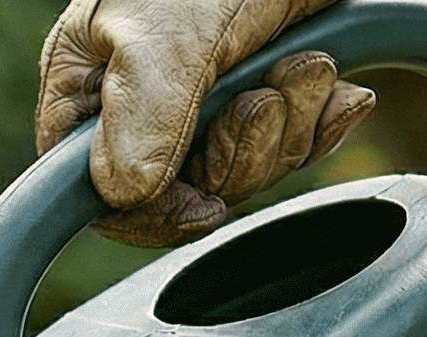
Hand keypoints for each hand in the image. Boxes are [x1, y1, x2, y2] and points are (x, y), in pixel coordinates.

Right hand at [35, 0, 376, 247]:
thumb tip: (123, 195)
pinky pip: (294, 144)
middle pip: (182, 190)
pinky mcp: (268, 88)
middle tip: (260, 101)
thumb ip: (140, 116)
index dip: (148, 211)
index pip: (93, 188)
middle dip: (238, 154)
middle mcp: (145, 100)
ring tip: (301, 67)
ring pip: (244, 169)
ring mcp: (209, 98)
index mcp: (91, 84)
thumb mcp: (165, 35)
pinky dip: (321, 119)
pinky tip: (335, 88)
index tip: (200, 204)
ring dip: (288, 127)